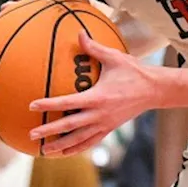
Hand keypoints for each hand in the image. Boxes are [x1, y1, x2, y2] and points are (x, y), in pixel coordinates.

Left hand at [28, 32, 158, 155]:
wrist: (155, 90)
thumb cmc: (134, 72)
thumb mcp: (115, 57)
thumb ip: (94, 47)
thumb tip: (79, 33)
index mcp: (98, 97)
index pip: (67, 102)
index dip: (48, 104)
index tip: (32, 105)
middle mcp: (99, 113)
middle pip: (70, 125)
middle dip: (50, 131)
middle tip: (32, 135)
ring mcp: (105, 123)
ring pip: (79, 138)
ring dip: (61, 145)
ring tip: (44, 150)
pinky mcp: (110, 128)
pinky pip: (91, 141)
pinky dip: (77, 148)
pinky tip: (65, 153)